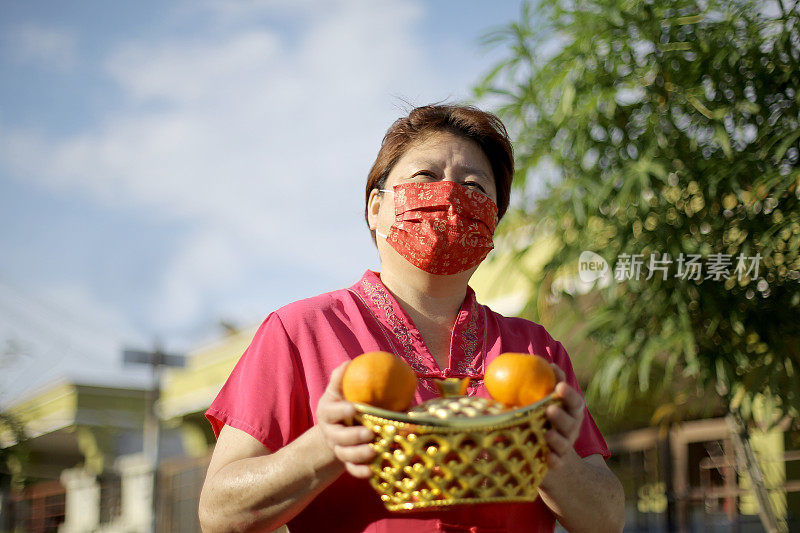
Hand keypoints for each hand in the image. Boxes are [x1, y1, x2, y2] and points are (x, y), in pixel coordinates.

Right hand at [316, 361, 376, 477]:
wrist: (341, 426)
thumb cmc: (345, 401)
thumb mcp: (340, 390)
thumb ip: (342, 378)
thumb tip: (349, 362)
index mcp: (329, 412)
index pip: (330, 412)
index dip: (340, 411)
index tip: (354, 408)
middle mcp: (331, 432)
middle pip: (337, 437)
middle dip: (352, 436)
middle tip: (369, 433)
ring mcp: (338, 448)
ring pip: (344, 454)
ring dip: (358, 454)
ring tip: (373, 451)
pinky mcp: (347, 461)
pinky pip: (351, 469)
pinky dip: (360, 471)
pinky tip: (372, 471)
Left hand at [544, 364, 584, 469]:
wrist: (551, 453)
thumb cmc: (543, 418)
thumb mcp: (542, 401)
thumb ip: (540, 384)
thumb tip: (528, 362)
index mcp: (570, 411)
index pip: (574, 401)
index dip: (569, 394)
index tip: (559, 386)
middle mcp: (571, 428)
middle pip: (571, 422)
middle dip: (562, 415)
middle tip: (550, 408)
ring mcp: (565, 446)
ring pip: (565, 443)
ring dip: (557, 437)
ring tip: (548, 433)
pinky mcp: (557, 463)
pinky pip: (557, 462)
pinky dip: (554, 460)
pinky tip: (548, 457)